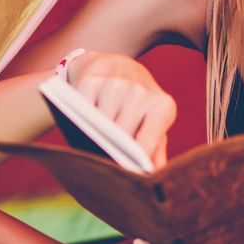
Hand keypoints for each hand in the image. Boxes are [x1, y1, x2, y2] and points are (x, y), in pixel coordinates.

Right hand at [68, 52, 175, 166]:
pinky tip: (82, 125)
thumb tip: (154, 175)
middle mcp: (141, 91)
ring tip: (94, 148)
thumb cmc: (139, 106)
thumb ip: (156, 150)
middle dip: (113, 150)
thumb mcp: (154, 124)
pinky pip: (82, 106)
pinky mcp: (92, 78)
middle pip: (121, 133)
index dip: (136, 161)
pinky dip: (80, 118)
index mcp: (162, 106)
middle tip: (106, 167)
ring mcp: (116, 82)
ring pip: (100, 121)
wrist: (119, 66)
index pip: (148, 140)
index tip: (127, 176)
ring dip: (95, 135)